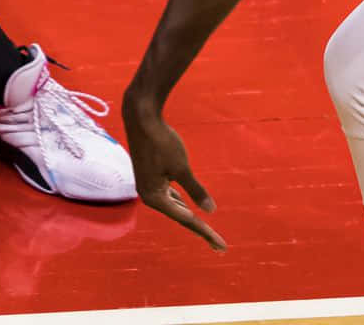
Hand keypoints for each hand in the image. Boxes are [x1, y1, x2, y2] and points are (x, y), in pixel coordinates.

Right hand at [122, 97, 226, 251]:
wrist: (141, 117)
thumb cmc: (161, 142)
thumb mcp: (182, 167)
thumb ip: (196, 190)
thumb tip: (211, 211)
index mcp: (153, 197)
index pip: (185, 219)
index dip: (206, 232)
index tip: (222, 246)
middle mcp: (148, 195)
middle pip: (178, 215)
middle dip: (198, 227)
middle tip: (218, 244)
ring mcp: (147, 184)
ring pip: (172, 205)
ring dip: (188, 215)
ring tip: (204, 229)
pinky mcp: (148, 175)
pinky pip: (167, 195)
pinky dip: (179, 201)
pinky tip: (185, 204)